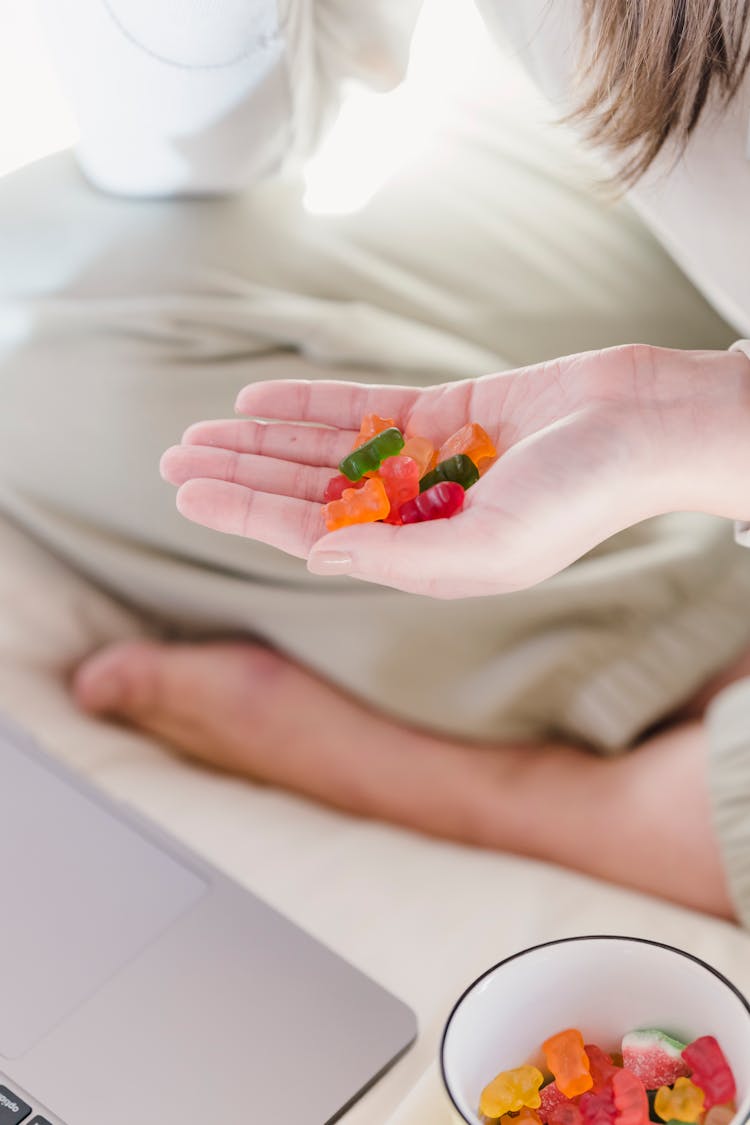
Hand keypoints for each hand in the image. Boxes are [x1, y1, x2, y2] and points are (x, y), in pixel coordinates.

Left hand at [160, 344, 749, 596]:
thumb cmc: (582, 496)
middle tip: (173, 458)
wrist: (645, 426)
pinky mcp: (447, 415)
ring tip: (200, 430)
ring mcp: (429, 462)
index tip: (189, 491)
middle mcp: (418, 513)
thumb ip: (402, 556)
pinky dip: (312, 403)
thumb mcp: (491, 545)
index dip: (247, 511)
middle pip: (308, 491)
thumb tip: (316, 552)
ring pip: (325, 449)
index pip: (315, 532)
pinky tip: (260, 401)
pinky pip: (363, 407)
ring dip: (264, 440)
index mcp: (424, 555)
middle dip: (241, 475)